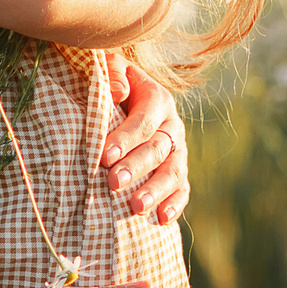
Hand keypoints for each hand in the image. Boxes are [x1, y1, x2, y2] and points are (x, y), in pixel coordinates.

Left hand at [100, 58, 191, 224]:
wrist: (126, 96)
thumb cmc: (112, 85)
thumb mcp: (111, 68)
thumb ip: (113, 74)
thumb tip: (119, 92)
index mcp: (157, 98)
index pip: (144, 120)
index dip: (125, 138)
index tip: (104, 156)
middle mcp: (172, 126)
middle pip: (157, 149)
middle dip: (135, 167)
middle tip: (113, 182)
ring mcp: (178, 151)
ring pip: (173, 172)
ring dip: (155, 191)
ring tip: (136, 207)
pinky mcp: (178, 171)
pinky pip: (182, 190)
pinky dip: (174, 205)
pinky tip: (160, 219)